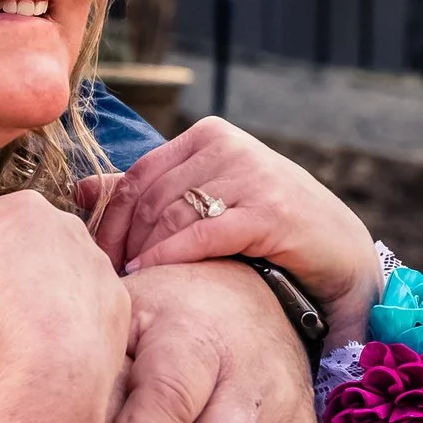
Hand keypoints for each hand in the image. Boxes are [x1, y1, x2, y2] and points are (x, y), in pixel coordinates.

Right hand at [0, 193, 132, 422]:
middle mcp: (65, 223)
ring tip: (13, 328)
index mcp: (19, 206)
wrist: (54, 370)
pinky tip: (46, 339)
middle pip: (8, 247)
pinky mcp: (114, 299)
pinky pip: (77, 302)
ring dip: (27, 292)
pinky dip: (61, 316)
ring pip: (45, 273)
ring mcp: (95, 262)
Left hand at [90, 121, 379, 347]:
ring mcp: (251, 175)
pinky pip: (201, 235)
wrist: (343, 253)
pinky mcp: (269, 211)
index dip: (108, 221)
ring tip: (127, 285)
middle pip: (149, 197)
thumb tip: (80, 190)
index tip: (94, 258)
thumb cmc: (268, 229)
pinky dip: (168, 257)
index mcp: (209, 136)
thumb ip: (148, 192)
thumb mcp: (206, 201)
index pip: (137, 176)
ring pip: (170, 215)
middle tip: (105, 280)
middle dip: (120, 242)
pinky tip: (149, 276)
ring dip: (141, 253)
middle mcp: (229, 147)